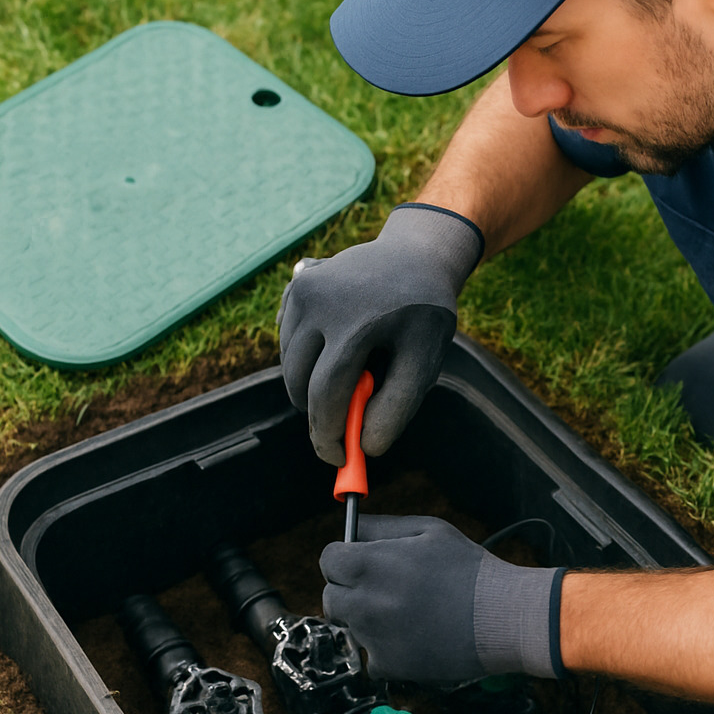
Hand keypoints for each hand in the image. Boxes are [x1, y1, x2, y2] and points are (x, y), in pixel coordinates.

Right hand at [278, 204, 482, 464]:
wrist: (416, 254)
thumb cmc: (424, 314)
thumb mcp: (425, 360)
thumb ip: (397, 405)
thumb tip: (366, 447)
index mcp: (357, 321)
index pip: (326, 394)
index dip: (328, 434)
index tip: (338, 459)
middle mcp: (320, 302)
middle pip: (298, 382)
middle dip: (316, 415)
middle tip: (340, 431)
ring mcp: (302, 290)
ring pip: (289, 364)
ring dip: (310, 385)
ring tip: (351, 374)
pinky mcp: (295, 286)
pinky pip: (288, 341)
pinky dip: (306, 358)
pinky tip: (337, 347)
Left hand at [320, 515, 563, 684]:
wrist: (502, 617)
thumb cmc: (470, 570)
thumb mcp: (429, 531)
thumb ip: (383, 527)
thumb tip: (352, 527)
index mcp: (370, 564)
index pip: (328, 560)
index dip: (344, 560)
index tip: (361, 564)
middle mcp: (365, 602)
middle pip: (331, 596)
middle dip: (350, 591)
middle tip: (383, 590)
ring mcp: (374, 637)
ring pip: (351, 627)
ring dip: (369, 621)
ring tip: (410, 614)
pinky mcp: (388, 666)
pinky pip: (371, 657)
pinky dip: (387, 651)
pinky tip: (416, 637)